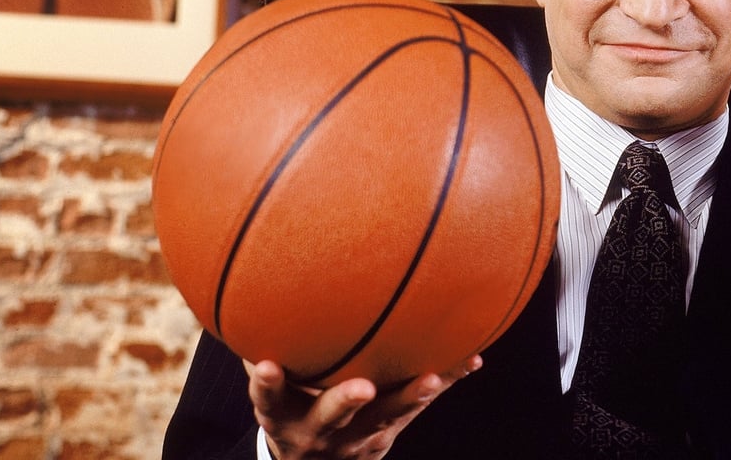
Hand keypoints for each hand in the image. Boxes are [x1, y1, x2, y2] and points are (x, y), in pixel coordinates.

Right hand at [244, 355, 482, 459]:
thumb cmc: (291, 406)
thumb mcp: (272, 393)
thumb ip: (266, 355)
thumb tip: (258, 293)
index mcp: (283, 416)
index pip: (269, 400)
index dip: (267, 385)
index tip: (268, 366)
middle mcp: (319, 430)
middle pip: (331, 415)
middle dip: (346, 400)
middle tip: (362, 387)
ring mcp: (356, 438)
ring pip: (385, 416)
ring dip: (409, 398)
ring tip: (430, 379)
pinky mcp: (388, 432)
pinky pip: (418, 407)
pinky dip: (445, 381)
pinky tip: (471, 360)